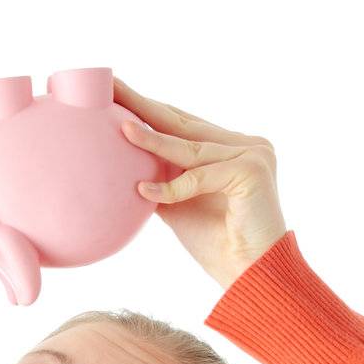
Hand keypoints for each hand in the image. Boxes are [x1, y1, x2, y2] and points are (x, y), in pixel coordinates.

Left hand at [113, 76, 287, 290]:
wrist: (252, 277)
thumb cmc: (217, 246)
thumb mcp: (179, 204)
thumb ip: (161, 178)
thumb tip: (122, 160)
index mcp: (229, 148)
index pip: (181, 123)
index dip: (147, 108)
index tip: (113, 91)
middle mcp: (244, 144)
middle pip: (184, 122)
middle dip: (144, 104)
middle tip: (111, 85)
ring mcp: (252, 154)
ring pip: (190, 147)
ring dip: (153, 140)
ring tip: (121, 128)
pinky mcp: (252, 171)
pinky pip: (201, 176)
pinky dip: (172, 187)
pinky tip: (142, 191)